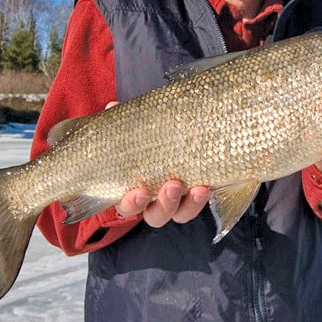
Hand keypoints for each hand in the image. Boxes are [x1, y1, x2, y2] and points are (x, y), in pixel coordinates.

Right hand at [103, 101, 209, 226]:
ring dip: (190, 204)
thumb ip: (124, 124)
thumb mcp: (133, 132)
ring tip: (199, 188)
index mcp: (133, 192)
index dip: (133, 203)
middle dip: (166, 203)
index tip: (141, 191)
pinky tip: (208, 186)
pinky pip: (199, 203)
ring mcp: (177, 201)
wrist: (175, 138)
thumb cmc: (143, 141)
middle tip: (174, 185)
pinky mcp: (196, 194)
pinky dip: (203, 198)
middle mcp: (154, 203)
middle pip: (157, 216)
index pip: (128, 208)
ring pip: (181, 214)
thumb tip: (112, 106)